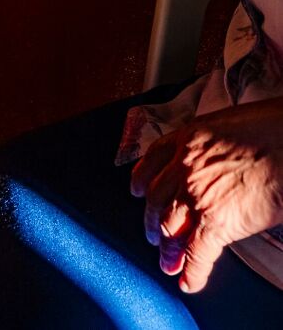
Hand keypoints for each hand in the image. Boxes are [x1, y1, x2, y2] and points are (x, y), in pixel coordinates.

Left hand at [130, 97, 282, 292]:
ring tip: (168, 261)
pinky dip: (192, 271)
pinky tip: (189, 281)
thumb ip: (209, 146)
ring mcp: (197, 194)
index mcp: (187, 138)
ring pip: (169, 225)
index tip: (137, 191)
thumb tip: (213, 164)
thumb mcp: (226, 125)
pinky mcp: (217, 221)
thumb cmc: (272, 127)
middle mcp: (184, 165)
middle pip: (155, 197)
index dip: (141, 180)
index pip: (152, 161)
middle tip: (153, 235)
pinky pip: (197, 252)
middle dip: (151, 220)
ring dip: (167, 248)